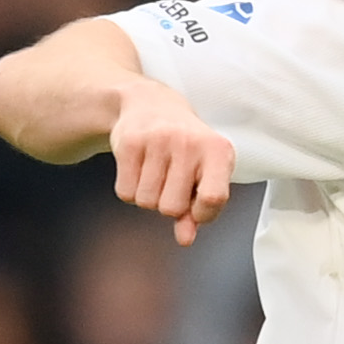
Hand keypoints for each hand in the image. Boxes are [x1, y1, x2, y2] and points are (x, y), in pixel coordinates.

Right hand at [110, 84, 239, 242]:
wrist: (151, 105)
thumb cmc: (186, 148)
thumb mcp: (204, 174)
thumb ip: (198, 210)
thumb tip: (185, 239)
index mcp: (218, 150)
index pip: (213, 199)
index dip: (201, 214)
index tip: (196, 206)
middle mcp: (189, 142)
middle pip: (171, 208)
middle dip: (168, 204)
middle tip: (171, 182)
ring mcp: (158, 140)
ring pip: (146, 202)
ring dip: (148, 197)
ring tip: (155, 172)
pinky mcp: (129, 143)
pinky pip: (126, 192)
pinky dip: (130, 190)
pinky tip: (138, 168)